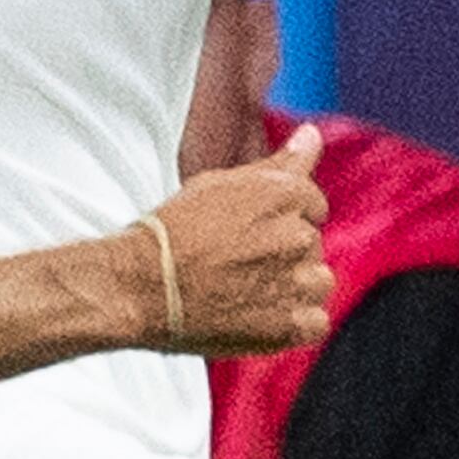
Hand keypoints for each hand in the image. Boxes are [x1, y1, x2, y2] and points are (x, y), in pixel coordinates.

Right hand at [136, 125, 331, 354]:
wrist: (140, 287)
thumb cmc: (172, 232)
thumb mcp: (221, 185)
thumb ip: (278, 164)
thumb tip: (312, 134)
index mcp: (285, 194)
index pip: (313, 204)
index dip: (281, 219)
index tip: (248, 233)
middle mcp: (297, 235)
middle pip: (311, 244)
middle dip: (283, 252)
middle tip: (235, 263)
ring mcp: (296, 282)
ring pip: (318, 282)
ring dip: (293, 287)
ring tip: (247, 291)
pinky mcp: (289, 324)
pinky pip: (316, 321)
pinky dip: (293, 321)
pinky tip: (259, 316)